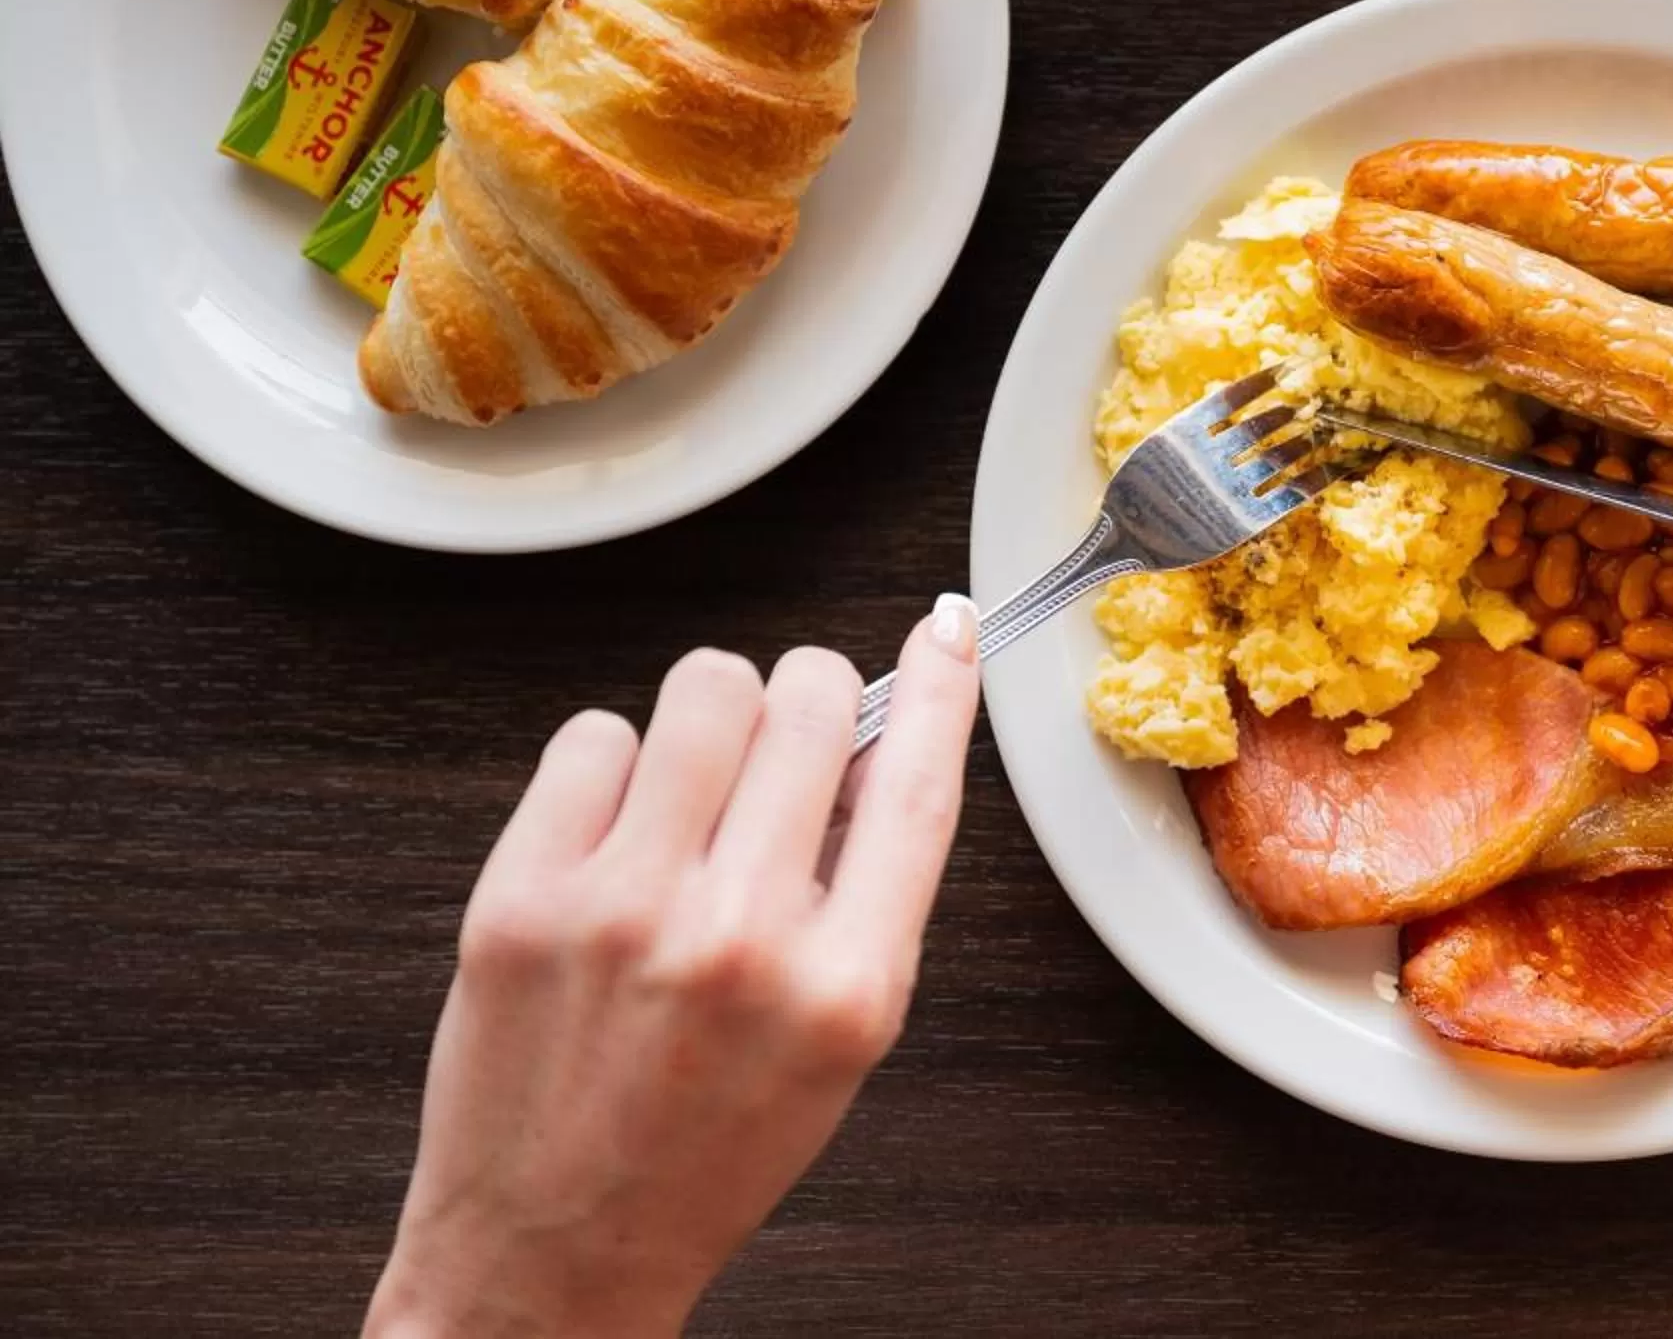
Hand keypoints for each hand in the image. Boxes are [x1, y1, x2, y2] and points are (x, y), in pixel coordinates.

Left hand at [364, 599, 984, 1338]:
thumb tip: (875, 740)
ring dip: (712, 720)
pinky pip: (591, 733)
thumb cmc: (705, 1150)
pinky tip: (614, 835)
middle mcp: (740, 937)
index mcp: (845, 986)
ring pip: (702, 689)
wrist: (553, 1250)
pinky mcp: (521, 896)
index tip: (945, 628)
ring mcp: (622, 909)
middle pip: (808, 700)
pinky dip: (612, 767)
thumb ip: (867, 895)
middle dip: (809, 703)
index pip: (919, 782)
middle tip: (786, 751)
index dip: (940, 685)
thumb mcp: (842, 1040)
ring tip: (694, 793)